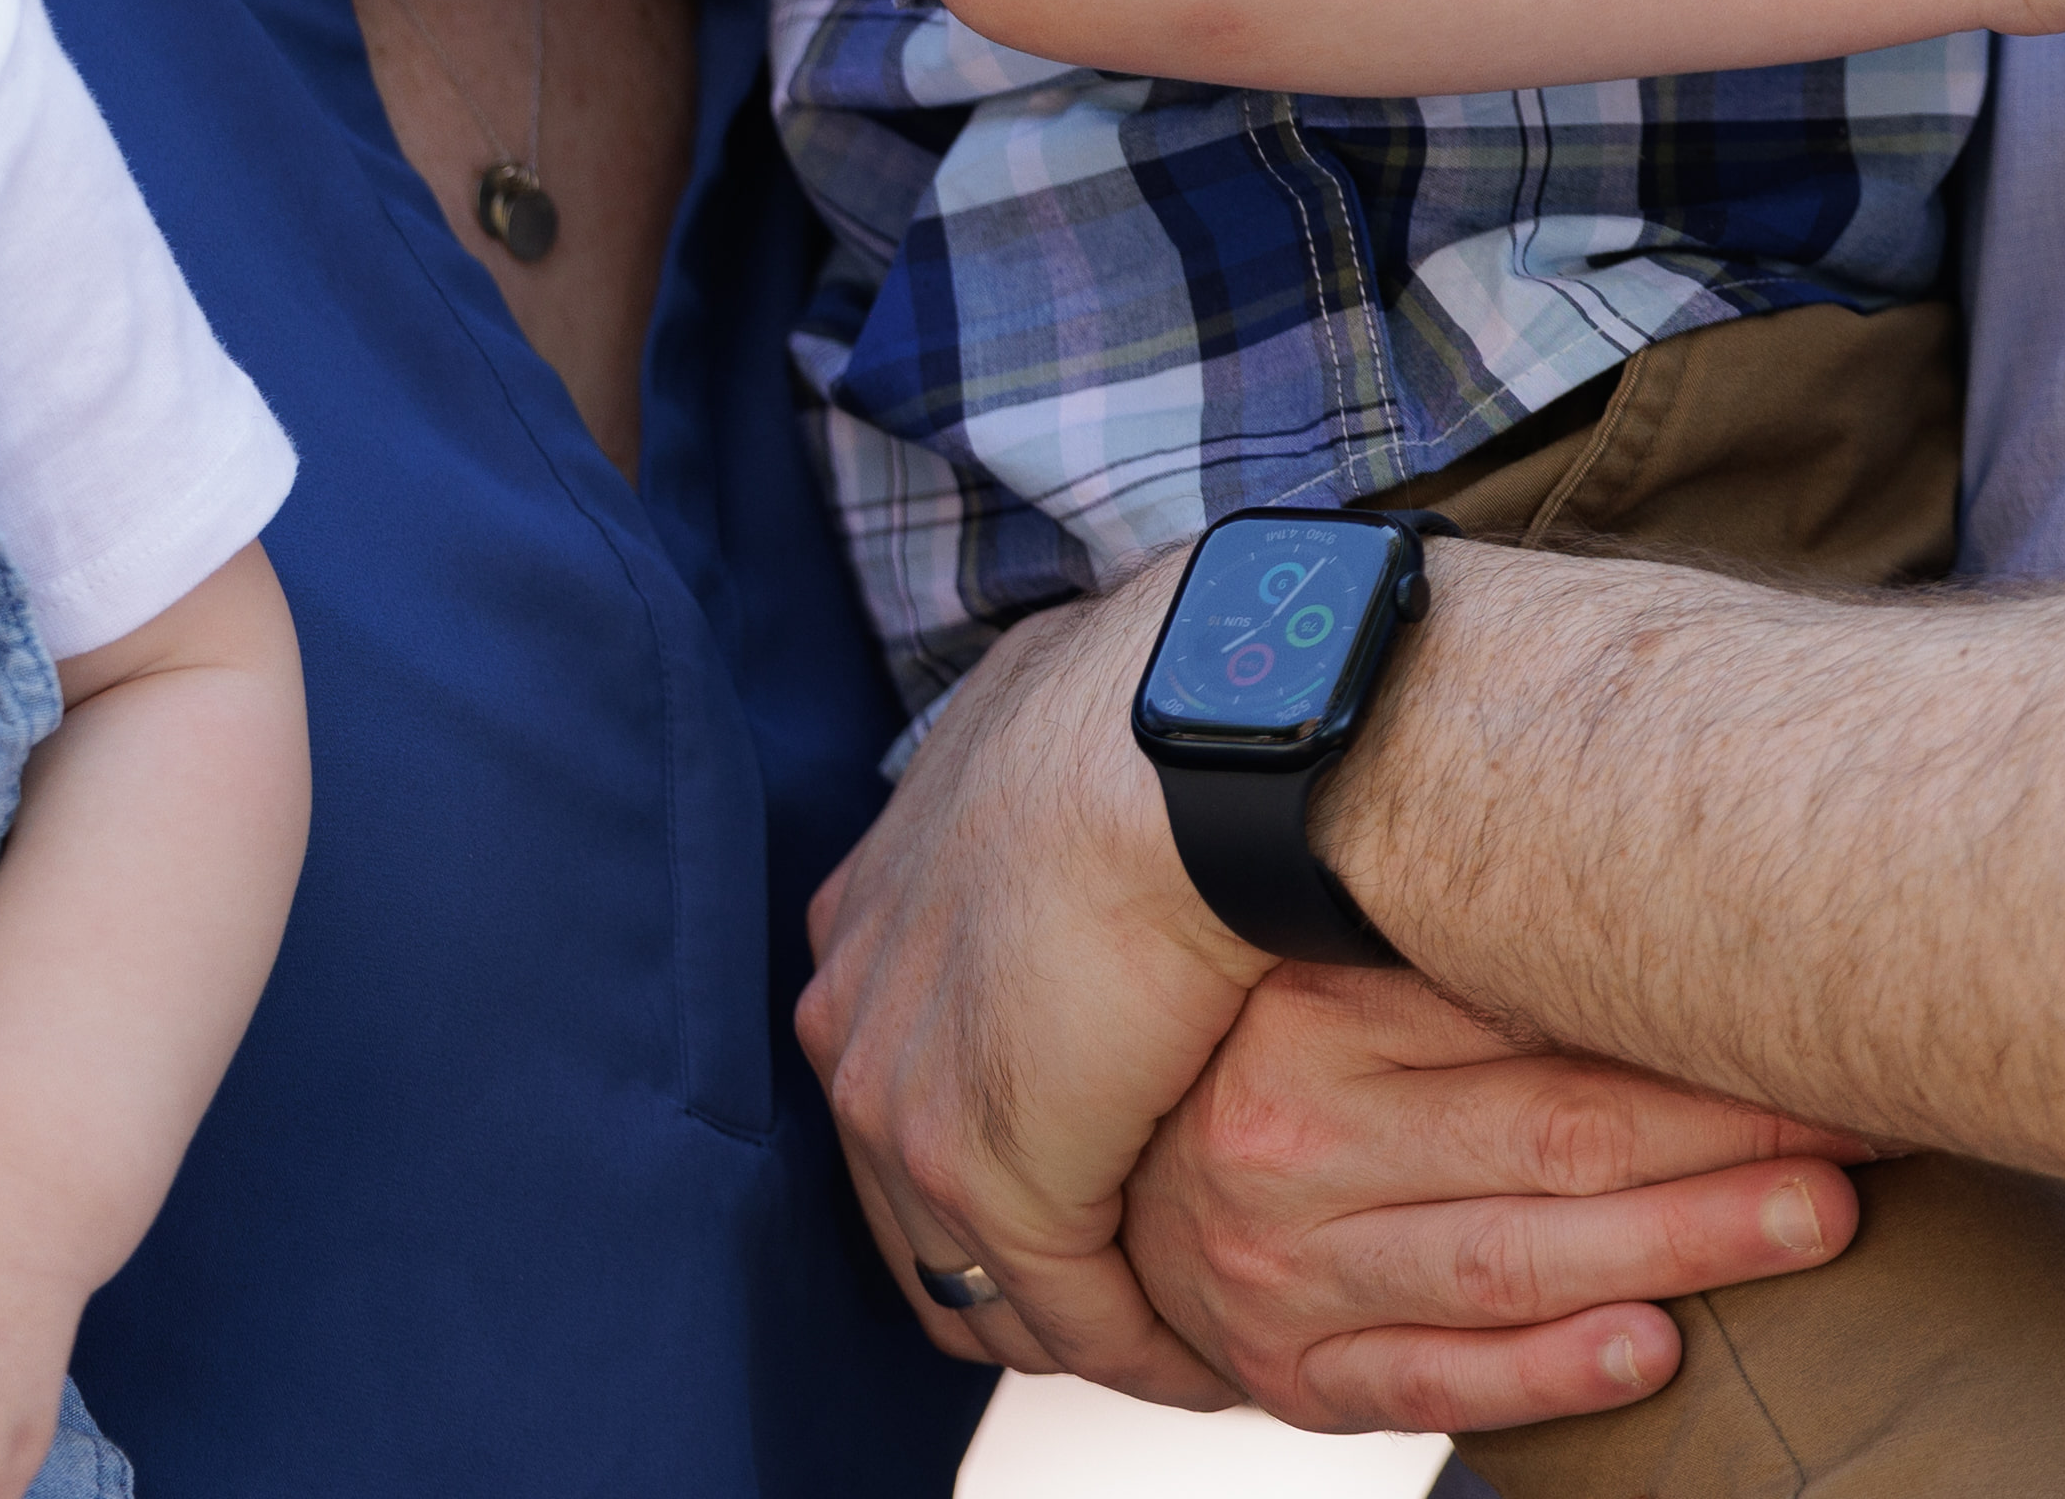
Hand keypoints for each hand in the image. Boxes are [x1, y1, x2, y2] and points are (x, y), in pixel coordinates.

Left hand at [790, 587, 1271, 1403]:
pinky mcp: (980, 1172)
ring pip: (979, 1271)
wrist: (1203, 744)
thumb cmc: (1177, 710)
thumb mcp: (1071, 735)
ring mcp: (898, 1096)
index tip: (1100, 1166)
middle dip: (1023, 1253)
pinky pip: (1060, 1309)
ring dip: (1080, 1314)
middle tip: (1139, 1283)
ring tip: (1183, 1336)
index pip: (907, 1074)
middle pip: (915, 1195)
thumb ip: (1047, 799)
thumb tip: (1104, 787)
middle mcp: (855, 1004)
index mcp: (870, 906)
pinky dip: (1136, 1346)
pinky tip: (1209, 1355)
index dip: (1005, 1133)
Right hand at [1125, 965, 1876, 1446]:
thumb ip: (1455, 935)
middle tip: (1866, 1109)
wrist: (1098, 1174)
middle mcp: (1290, 1139)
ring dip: (1680, 1242)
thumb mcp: (1324, 961)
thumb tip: (1672, 857)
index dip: (1684, 1006)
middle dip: (1726, 1126)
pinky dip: (1548, 1376)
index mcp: (1309, 1010)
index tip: (1816, 990)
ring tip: (1816, 1216)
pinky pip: (1433, 1384)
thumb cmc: (1261, 1044)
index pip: (1529, 1007)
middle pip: (1549, 1131)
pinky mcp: (1292, 1375)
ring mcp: (1286, 1268)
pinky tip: (1652, 1351)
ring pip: (1512, 1260)